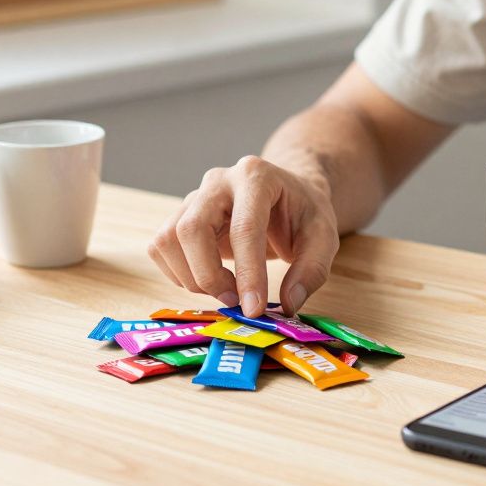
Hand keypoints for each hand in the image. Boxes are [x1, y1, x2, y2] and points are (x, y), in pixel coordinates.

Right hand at [148, 156, 339, 316]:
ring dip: (191, 277)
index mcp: (256, 177)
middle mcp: (218, 181)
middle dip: (208, 275)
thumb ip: (311, 270)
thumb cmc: (303, 212)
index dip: (248, 273)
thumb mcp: (324, 236)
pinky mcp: (180, 215)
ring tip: (224, 290)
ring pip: (168, 239)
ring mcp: (193, 196)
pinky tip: (207, 279)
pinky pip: (161, 248)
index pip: (244, 228)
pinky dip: (178, 273)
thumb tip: (289, 304)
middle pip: (192, 229)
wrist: (285, 194)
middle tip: (235, 302)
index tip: (254, 308)